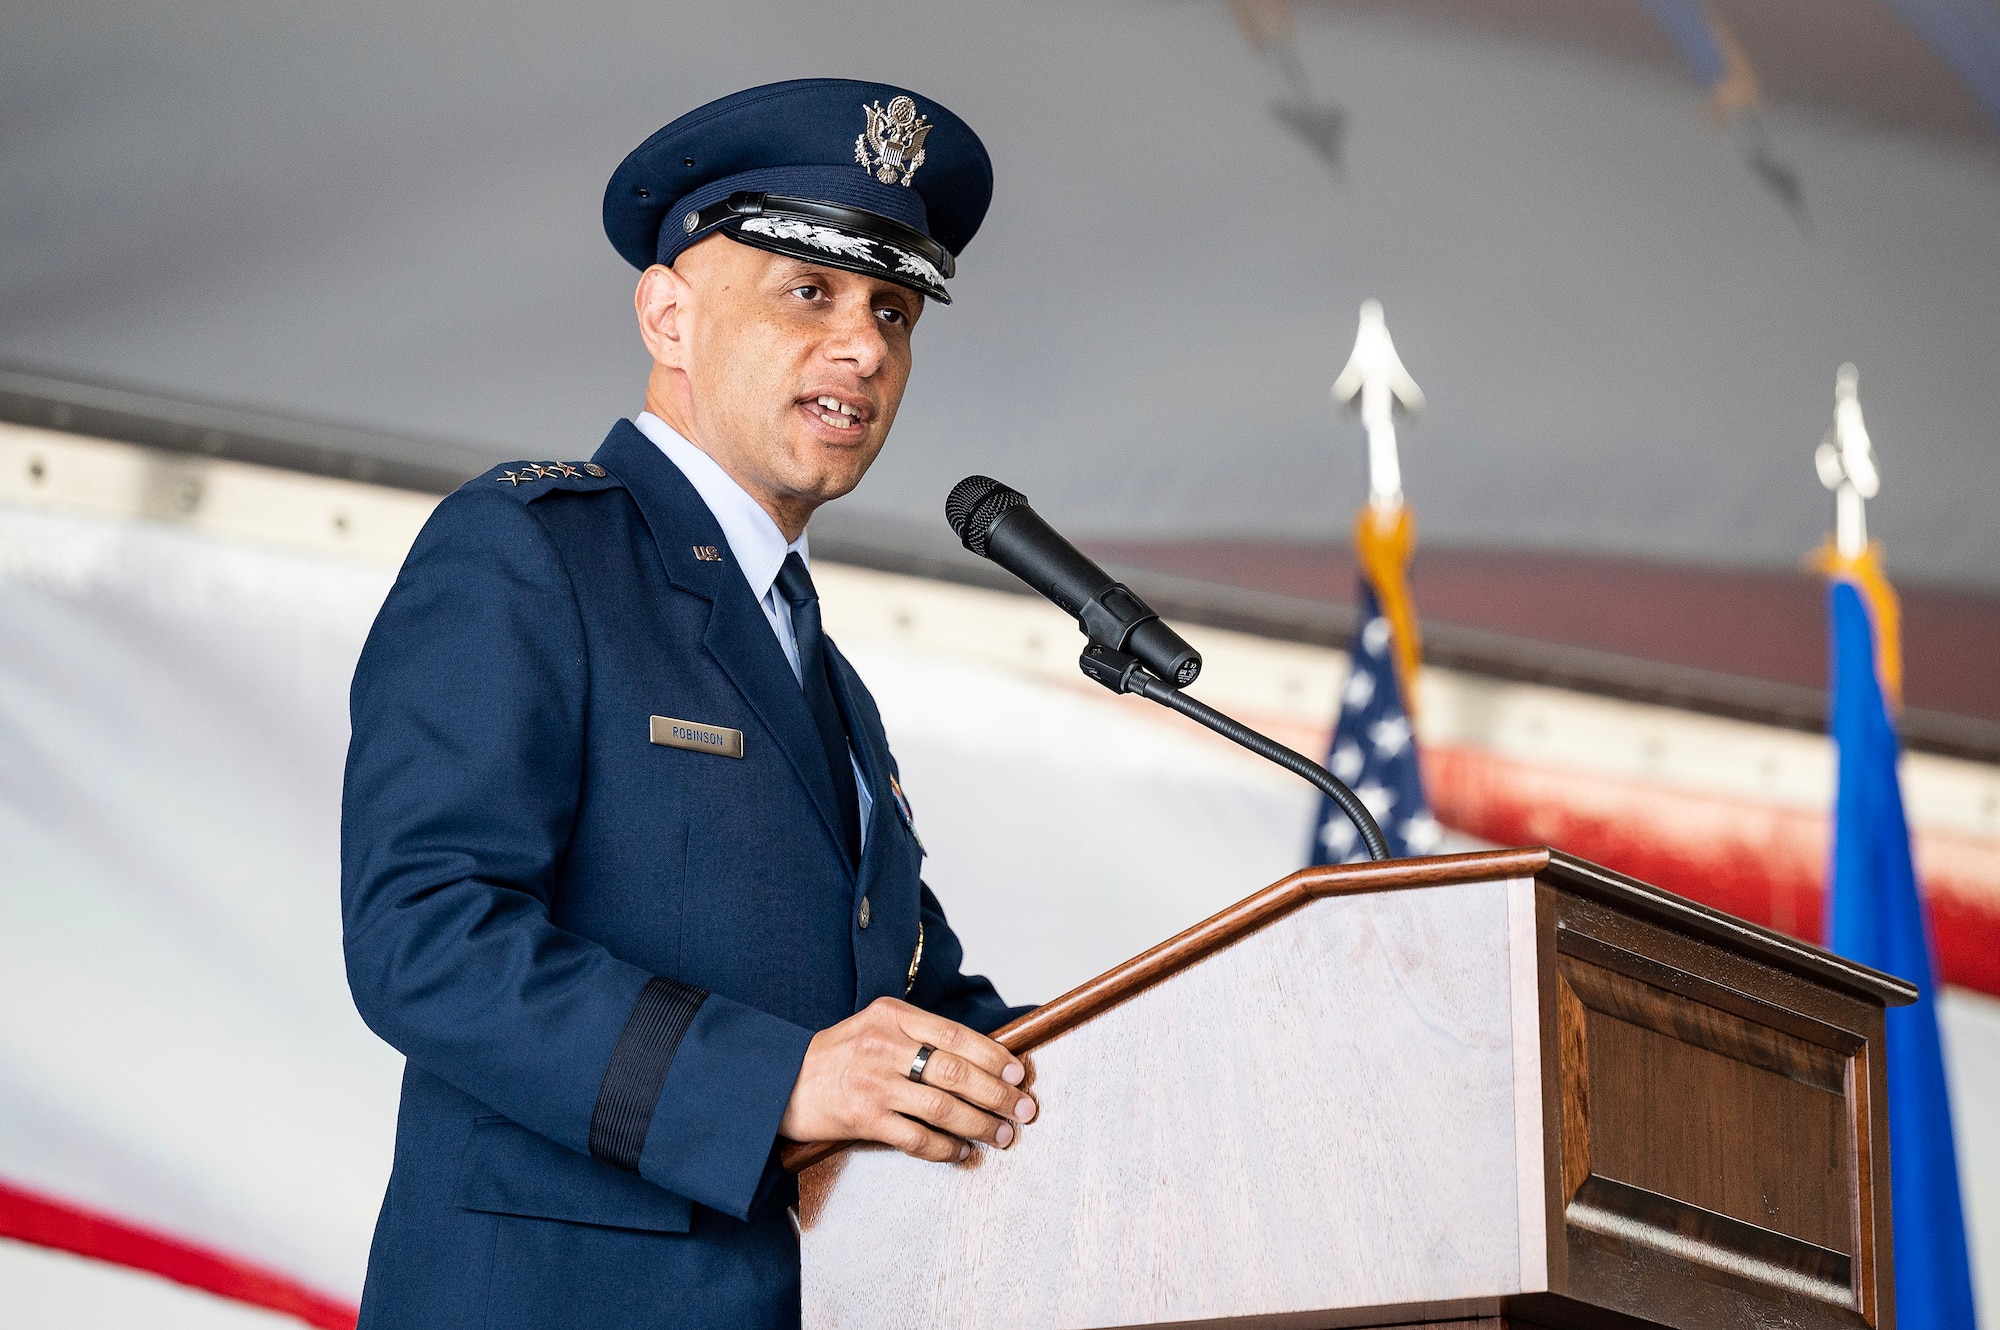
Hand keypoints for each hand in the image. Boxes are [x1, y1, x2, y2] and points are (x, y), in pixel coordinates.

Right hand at [778, 997, 1037, 1162]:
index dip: (995, 1055)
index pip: (957, 1034)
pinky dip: (946, 1148)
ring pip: (943, 1107)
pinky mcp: (862, 1118)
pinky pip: (917, 1138)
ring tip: (1002, 1135)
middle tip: (1024, 1110)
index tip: (1018, 1074)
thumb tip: (981, 1059)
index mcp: (892, 1015)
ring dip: (981, 1124)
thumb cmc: (836, 1055)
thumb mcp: (875, 1027)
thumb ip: (918, 1036)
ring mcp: (873, 1083)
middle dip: (999, 1094)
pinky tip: (962, 1152)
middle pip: (958, 1071)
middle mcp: (884, 1045)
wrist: (778, 1081)